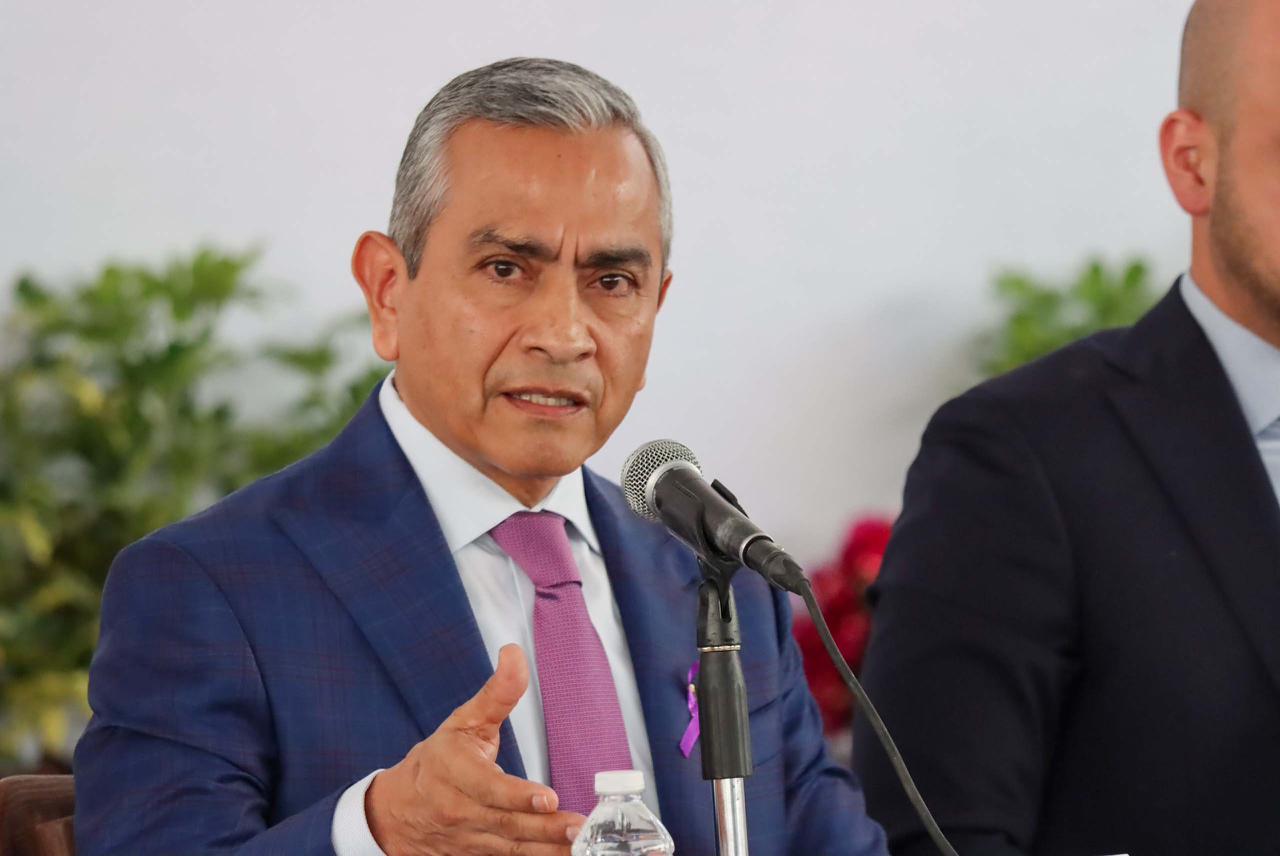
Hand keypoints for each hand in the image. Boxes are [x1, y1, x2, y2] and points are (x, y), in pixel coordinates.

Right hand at [365, 644, 586, 854]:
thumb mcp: (463, 722)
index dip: (518, 796)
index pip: (488, 788)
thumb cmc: (436, 762)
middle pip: (506, 824)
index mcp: (455, 773)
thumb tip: (514, 655)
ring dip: (546, 849)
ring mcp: (468, 840)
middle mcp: (460, 811)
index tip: (548, 798)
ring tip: (579, 844)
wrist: (396, 811)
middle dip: (545, 828)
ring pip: (511, 849)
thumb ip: (496, 693)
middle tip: (578, 827)